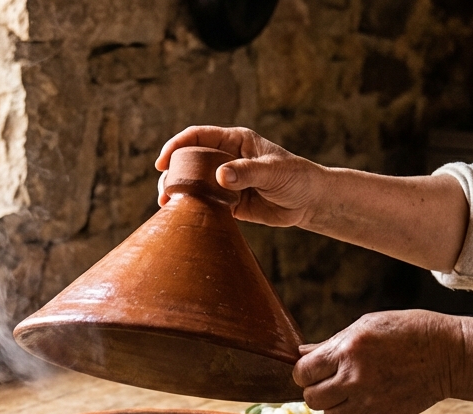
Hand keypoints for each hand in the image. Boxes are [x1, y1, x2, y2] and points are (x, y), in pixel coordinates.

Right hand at [155, 125, 326, 227]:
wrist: (309, 202)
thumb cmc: (296, 177)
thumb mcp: (274, 172)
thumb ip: (247, 173)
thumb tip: (220, 176)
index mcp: (234, 142)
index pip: (198, 137)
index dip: (176, 145)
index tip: (162, 162)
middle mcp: (226, 159)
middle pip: (189, 161)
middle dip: (172, 173)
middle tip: (164, 191)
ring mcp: (225, 181)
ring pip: (194, 184)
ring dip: (179, 193)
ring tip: (166, 205)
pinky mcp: (228, 203)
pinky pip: (205, 204)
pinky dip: (193, 209)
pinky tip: (183, 217)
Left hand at [292, 311, 461, 413]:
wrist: (450, 355)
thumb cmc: (409, 332)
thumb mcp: (367, 325)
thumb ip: (332, 343)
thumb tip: (302, 353)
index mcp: (348, 351)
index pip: (303, 373)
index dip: (304, 372)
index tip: (312, 369)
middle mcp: (355, 379)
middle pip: (312, 399)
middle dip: (315, 389)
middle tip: (329, 380)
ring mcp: (370, 402)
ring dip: (335, 404)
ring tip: (351, 389)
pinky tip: (366, 399)